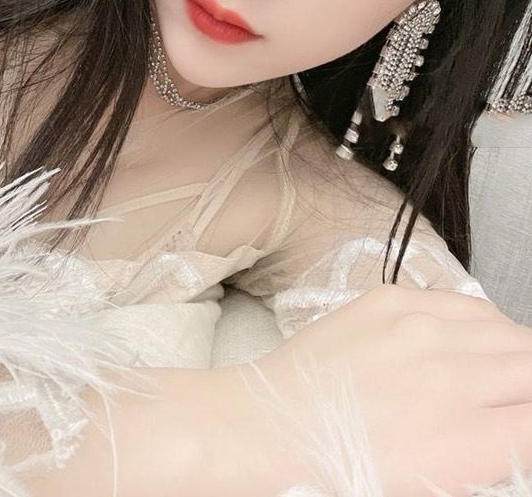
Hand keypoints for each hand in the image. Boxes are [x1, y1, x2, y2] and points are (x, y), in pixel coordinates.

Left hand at [247, 284, 531, 496]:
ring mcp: (422, 328)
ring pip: (506, 328)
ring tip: (502, 369)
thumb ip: (487, 454)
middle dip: (530, 384)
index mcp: (468, 440)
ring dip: (512, 351)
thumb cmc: (347, 469)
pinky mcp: (393, 299)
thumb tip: (515, 424)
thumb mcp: (433, 481)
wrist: (272, 427)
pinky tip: (465, 341)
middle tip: (518, 396)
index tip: (524, 415)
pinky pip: (462, 302)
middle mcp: (453, 375)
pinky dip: (475, 323)